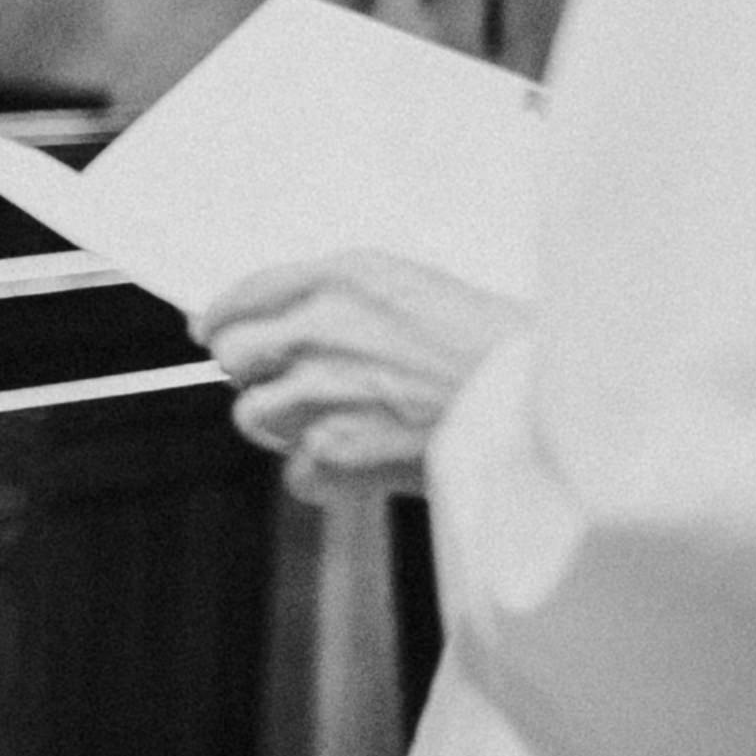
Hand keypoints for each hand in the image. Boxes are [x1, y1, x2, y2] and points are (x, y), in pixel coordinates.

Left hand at [194, 250, 523, 499]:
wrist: (543, 398)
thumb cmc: (494, 344)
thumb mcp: (415, 287)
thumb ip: (341, 299)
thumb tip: (280, 322)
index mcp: (341, 279)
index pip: (243, 296)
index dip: (221, 318)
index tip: (211, 331)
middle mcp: (321, 331)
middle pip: (233, 359)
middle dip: (254, 372)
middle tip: (289, 381)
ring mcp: (322, 395)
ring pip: (254, 417)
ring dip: (285, 423)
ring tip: (339, 420)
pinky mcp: (337, 455)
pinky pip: (296, 474)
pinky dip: (323, 475)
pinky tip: (362, 458)